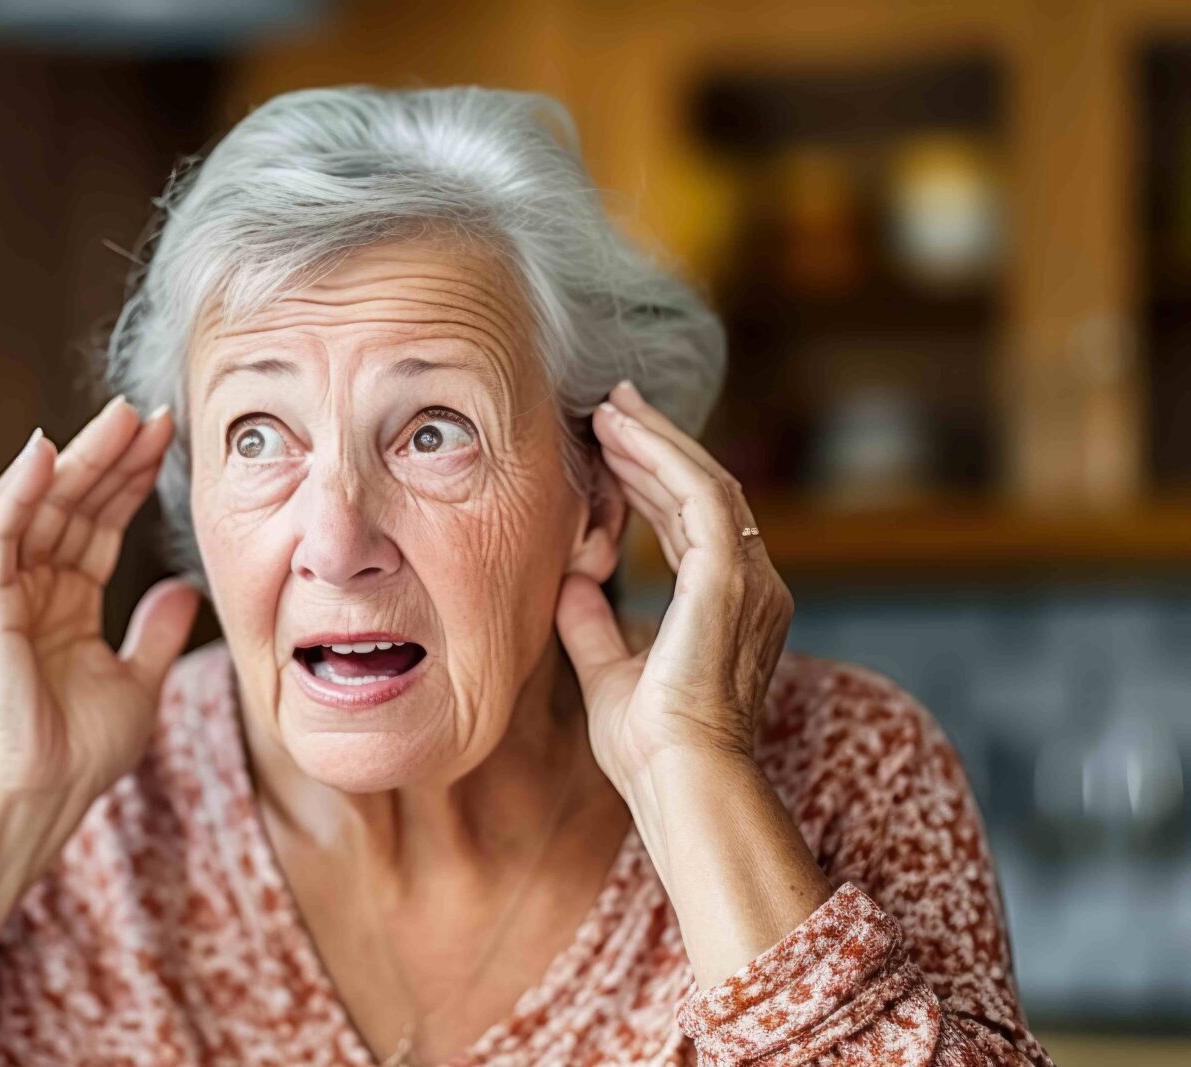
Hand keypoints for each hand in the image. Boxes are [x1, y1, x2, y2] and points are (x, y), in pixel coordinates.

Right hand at [0, 396, 201, 804]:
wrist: (40, 802)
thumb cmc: (77, 755)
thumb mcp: (139, 684)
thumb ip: (156, 635)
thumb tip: (182, 591)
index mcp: (66, 603)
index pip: (100, 523)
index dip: (132, 479)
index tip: (172, 438)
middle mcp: (33, 589)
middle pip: (73, 504)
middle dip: (112, 455)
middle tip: (150, 411)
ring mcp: (4, 595)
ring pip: (38, 506)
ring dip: (75, 459)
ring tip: (118, 417)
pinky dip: (16, 492)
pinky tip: (46, 452)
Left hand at [555, 380, 793, 794]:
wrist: (680, 778)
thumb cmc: (650, 747)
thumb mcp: (609, 672)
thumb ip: (592, 625)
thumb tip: (570, 583)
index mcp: (732, 609)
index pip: (693, 524)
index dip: (653, 481)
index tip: (613, 447)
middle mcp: (754, 587)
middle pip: (705, 493)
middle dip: (655, 446)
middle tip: (611, 406)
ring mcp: (750, 580)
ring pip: (704, 483)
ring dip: (655, 442)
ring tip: (609, 409)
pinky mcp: (730, 576)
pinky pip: (701, 495)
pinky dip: (662, 458)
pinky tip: (623, 435)